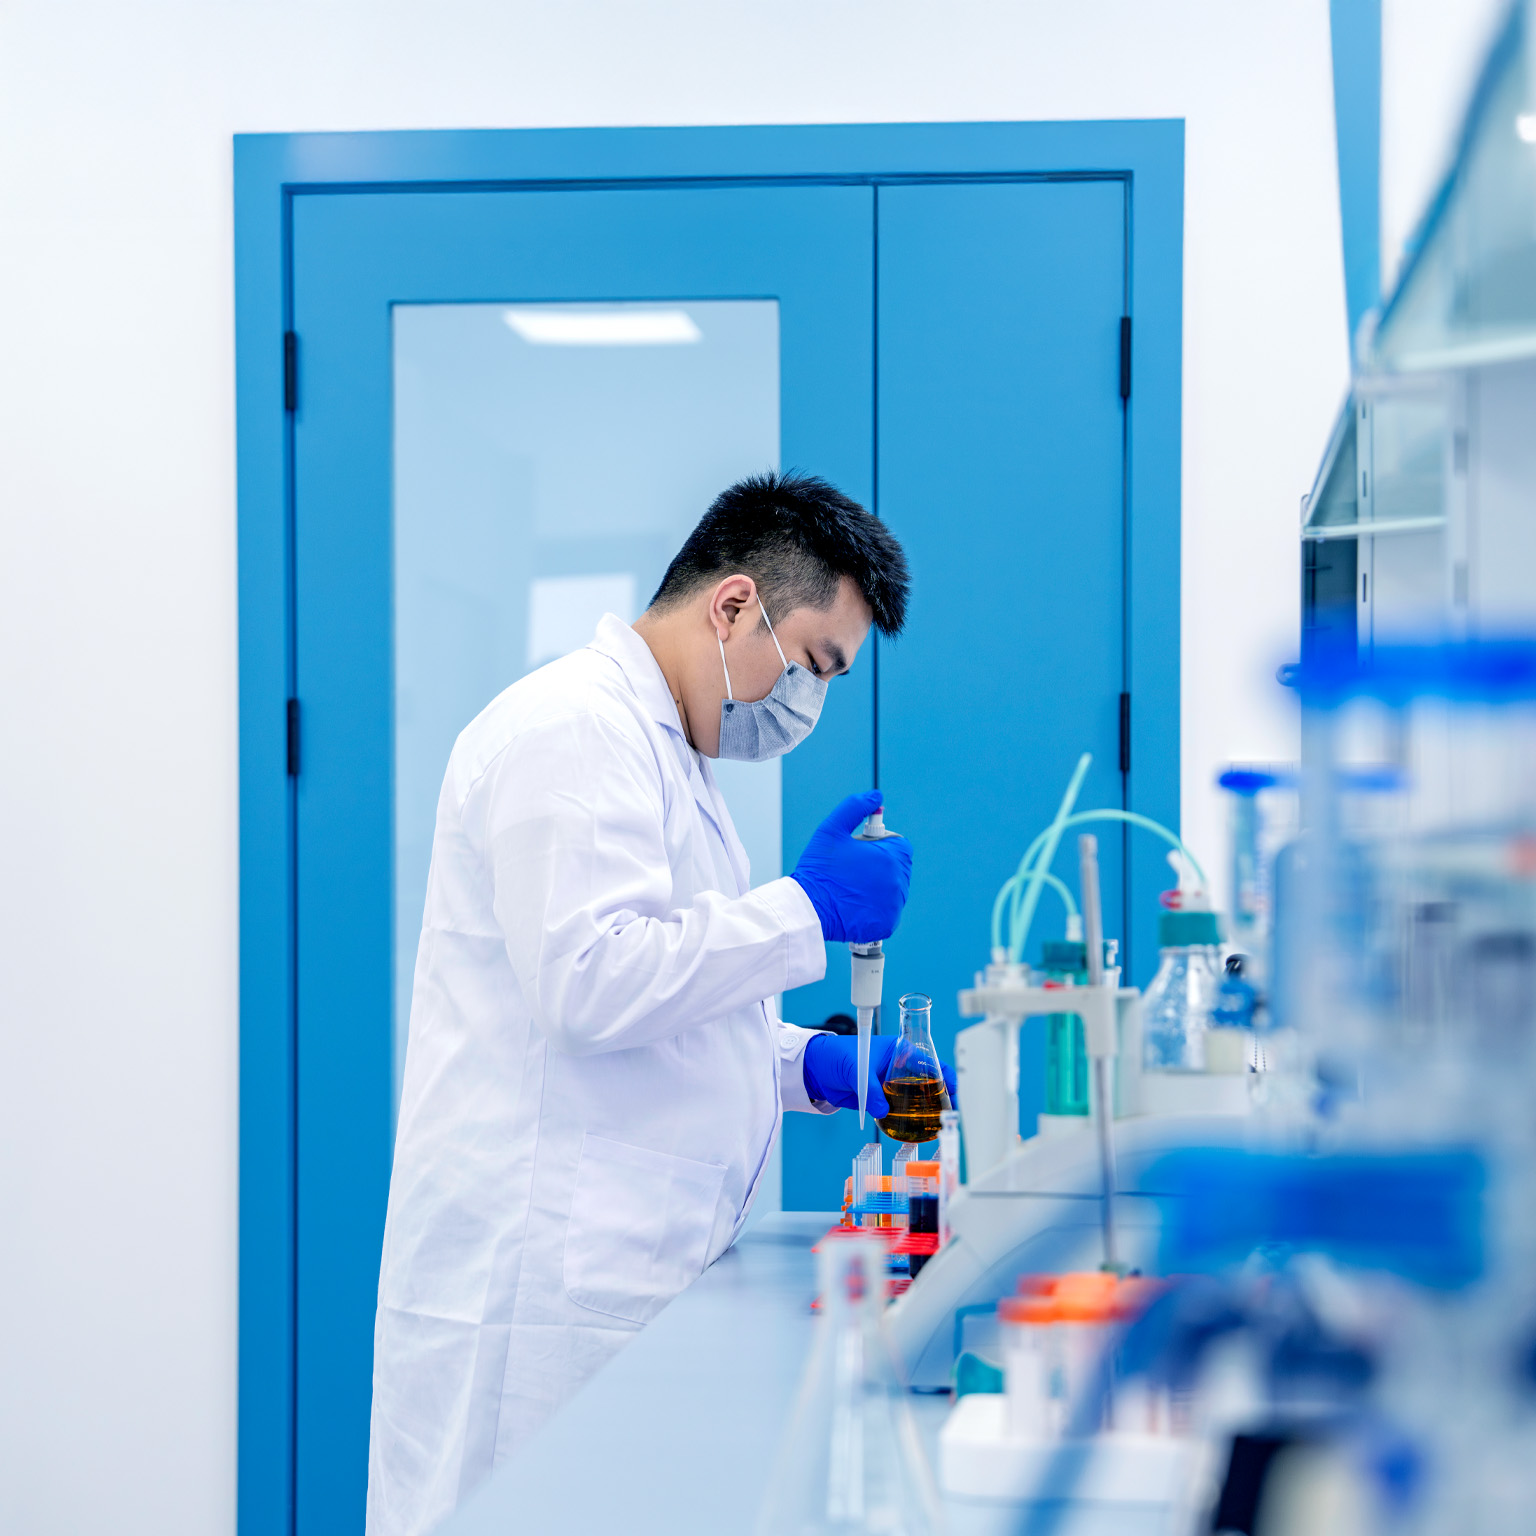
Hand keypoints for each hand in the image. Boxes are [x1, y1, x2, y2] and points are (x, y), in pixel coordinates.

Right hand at [789, 791, 911, 943]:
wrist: (806, 908)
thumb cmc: (818, 868)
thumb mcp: (832, 829)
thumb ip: (855, 807)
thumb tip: (877, 795)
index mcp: (890, 858)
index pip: (901, 846)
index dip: (882, 845)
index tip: (863, 851)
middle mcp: (897, 883)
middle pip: (898, 868)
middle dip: (880, 866)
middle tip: (853, 871)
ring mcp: (893, 906)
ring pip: (894, 890)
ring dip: (879, 888)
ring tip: (852, 888)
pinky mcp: (886, 924)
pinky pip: (888, 912)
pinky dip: (876, 909)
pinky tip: (855, 905)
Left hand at [802, 1032, 957, 1118]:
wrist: (817, 1069)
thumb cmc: (837, 1055)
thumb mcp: (856, 1069)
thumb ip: (871, 1090)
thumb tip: (883, 1110)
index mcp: (898, 1050)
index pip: (929, 1061)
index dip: (945, 1074)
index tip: (953, 1089)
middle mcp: (899, 1067)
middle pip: (927, 1082)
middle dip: (940, 1097)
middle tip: (948, 1114)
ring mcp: (891, 1084)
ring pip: (914, 1098)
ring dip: (925, 1111)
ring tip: (936, 1126)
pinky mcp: (881, 1099)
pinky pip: (897, 1110)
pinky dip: (906, 1120)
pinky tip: (914, 1130)